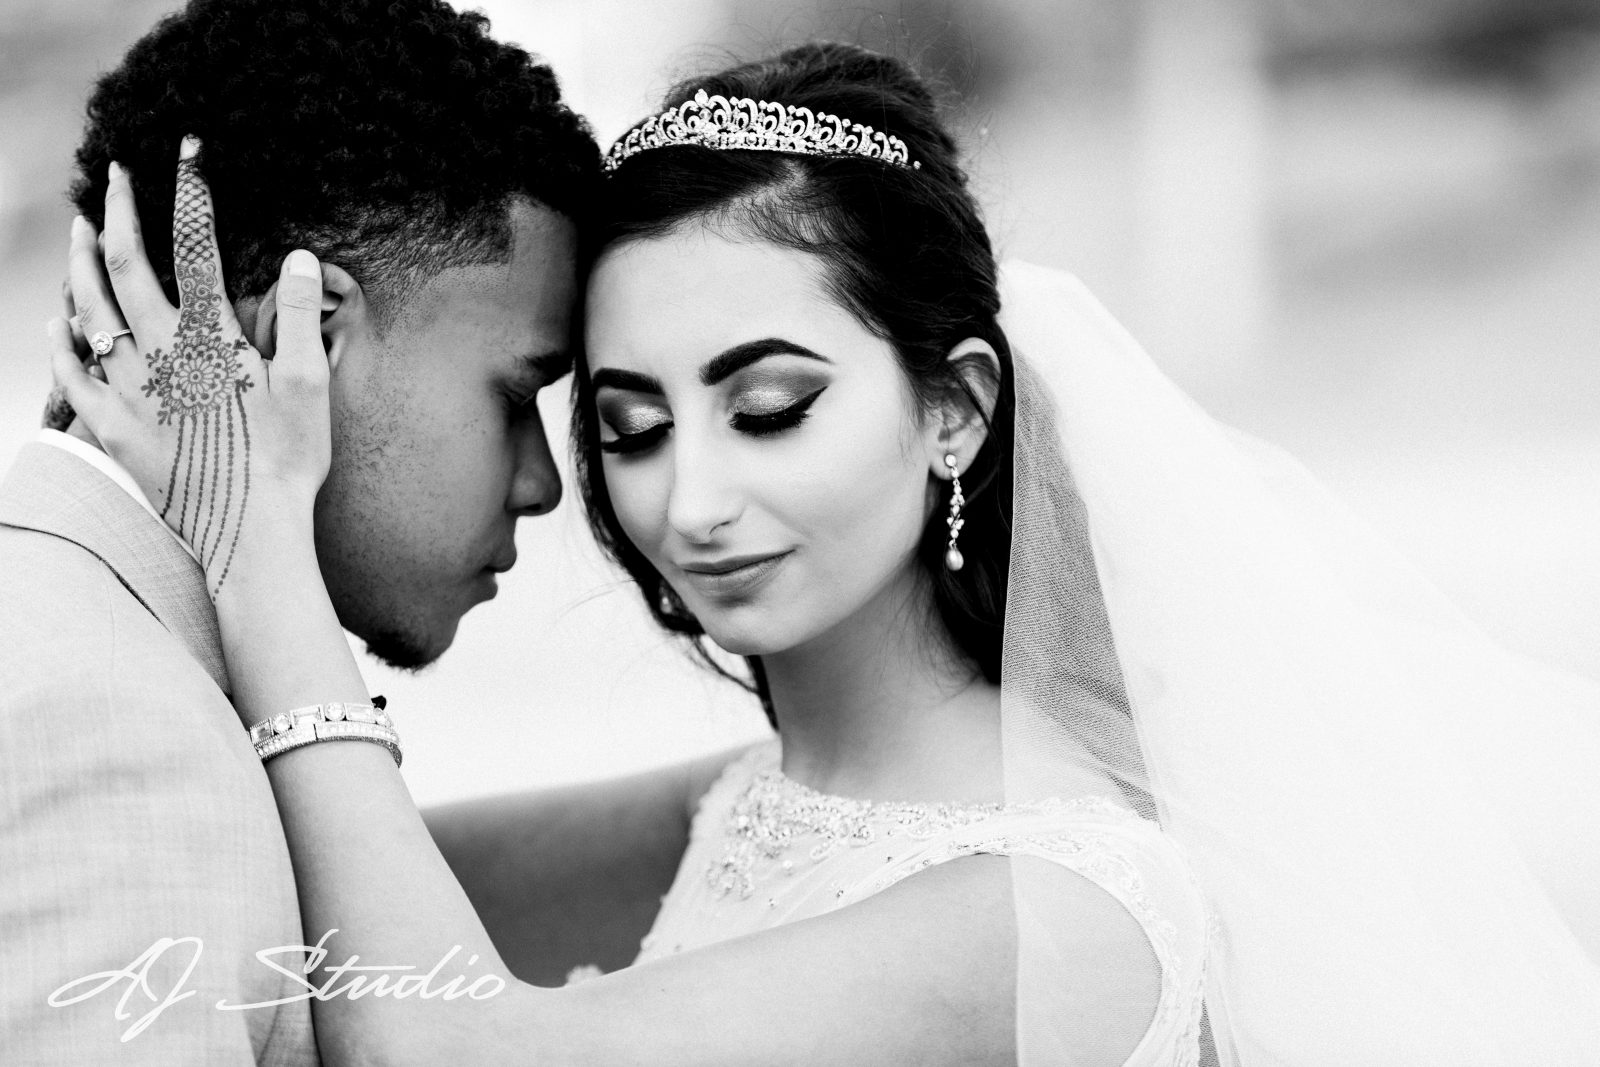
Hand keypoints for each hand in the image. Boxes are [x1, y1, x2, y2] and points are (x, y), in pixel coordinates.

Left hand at [49, 137, 330, 596]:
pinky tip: (57, 320)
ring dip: (80, 263)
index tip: (186, 152)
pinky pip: (71, 374)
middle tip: (114, 176)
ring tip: (80, 230)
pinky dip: (61, 340)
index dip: (190, 193)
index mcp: (210, 337)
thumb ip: (298, 316)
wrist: (251, 533)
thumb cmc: (289, 462)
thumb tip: (298, 255)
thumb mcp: (309, 386)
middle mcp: (158, 354)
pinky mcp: (113, 428)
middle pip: (124, 266)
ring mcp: (128, 391)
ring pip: (88, 310)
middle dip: (117, 213)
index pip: (196, 246)